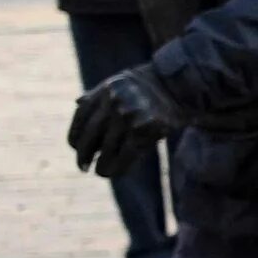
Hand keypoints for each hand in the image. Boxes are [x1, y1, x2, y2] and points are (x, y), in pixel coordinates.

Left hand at [66, 67, 183, 178]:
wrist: (182, 88)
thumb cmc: (151, 88)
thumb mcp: (122, 84)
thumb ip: (101, 94)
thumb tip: (78, 104)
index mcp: (105, 90)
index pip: (80, 117)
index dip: (75, 136)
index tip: (74, 148)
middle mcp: (114, 101)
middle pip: (90, 135)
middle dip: (83, 154)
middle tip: (83, 167)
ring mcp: (129, 115)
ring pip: (106, 149)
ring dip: (101, 165)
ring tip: (101, 171)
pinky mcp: (144, 129)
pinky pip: (125, 155)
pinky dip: (118, 168)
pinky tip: (114, 173)